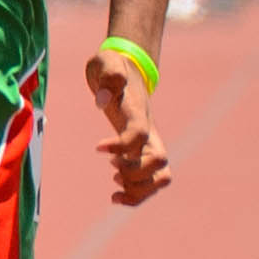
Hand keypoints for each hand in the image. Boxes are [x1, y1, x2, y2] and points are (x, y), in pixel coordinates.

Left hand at [82, 40, 171, 203]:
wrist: (126, 71)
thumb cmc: (112, 67)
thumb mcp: (106, 61)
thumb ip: (109, 72)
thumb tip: (104, 99)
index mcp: (137, 111)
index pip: (139, 133)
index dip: (121, 145)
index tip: (97, 148)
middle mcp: (149, 131)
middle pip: (159, 161)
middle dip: (134, 171)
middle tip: (112, 166)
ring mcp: (149, 144)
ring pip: (161, 177)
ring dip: (139, 189)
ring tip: (115, 186)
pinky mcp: (142, 153)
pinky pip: (152, 183)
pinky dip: (137, 195)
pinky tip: (115, 197)